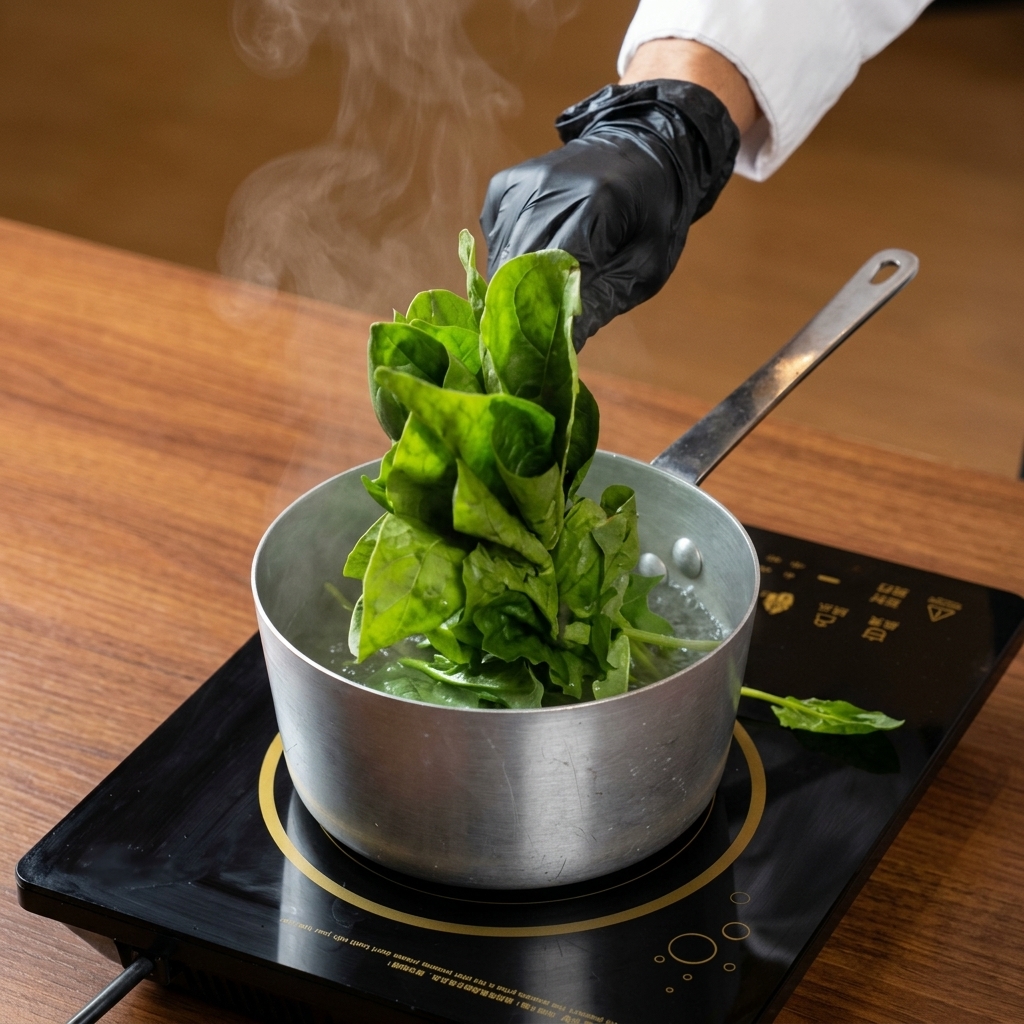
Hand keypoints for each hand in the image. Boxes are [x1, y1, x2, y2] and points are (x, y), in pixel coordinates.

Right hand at [480, 78, 739, 348]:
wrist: (643, 146)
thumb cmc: (653, 214)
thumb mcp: (644, 267)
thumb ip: (600, 303)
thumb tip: (561, 347)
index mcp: (594, 204)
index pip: (550, 274)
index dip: (538, 317)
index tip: (532, 353)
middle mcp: (547, 187)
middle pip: (516, 265)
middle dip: (517, 308)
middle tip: (524, 344)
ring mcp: (521, 183)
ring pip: (499, 255)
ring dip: (510, 286)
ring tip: (532, 304)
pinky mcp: (504, 185)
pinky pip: (495, 238)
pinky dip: (508, 258)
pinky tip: (533, 259)